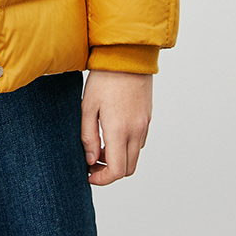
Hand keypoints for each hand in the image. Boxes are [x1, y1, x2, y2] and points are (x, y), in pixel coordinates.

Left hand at [81, 70, 152, 185]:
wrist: (128, 56)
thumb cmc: (104, 78)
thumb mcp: (87, 106)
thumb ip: (88, 136)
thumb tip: (90, 159)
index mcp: (119, 130)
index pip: (117, 171)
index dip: (102, 179)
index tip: (89, 174)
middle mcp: (136, 131)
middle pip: (128, 169)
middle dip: (110, 172)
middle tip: (92, 162)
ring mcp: (144, 125)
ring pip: (134, 156)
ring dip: (118, 159)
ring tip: (99, 145)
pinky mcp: (148, 118)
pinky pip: (139, 142)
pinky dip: (126, 146)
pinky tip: (111, 133)